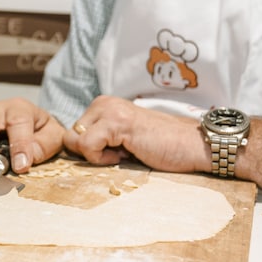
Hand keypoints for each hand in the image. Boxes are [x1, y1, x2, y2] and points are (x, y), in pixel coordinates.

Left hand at [62, 95, 208, 172]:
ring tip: (125, 152)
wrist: (192, 146)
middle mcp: (102, 103)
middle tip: (120, 153)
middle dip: (90, 152)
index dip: (89, 151)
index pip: (73, 132)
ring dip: (97, 155)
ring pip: (74, 141)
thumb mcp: (122, 140)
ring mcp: (108, 110)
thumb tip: (72, 150)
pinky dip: (102, 158)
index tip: (116, 152)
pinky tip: (126, 154)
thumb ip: (99, 139)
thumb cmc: (160, 147)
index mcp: (103, 106)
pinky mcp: (115, 122)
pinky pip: (87, 146)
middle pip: (69, 137)